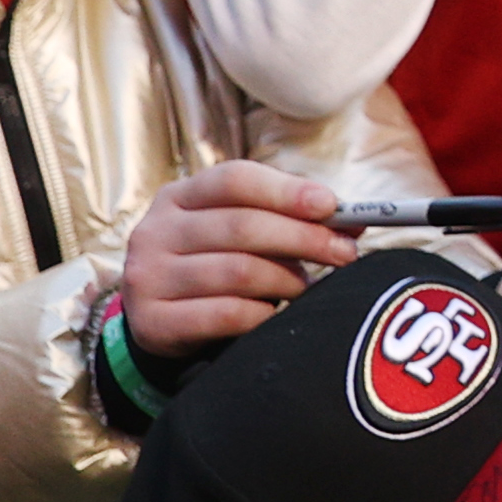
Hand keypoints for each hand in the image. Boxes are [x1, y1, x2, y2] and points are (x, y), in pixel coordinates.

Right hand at [117, 163, 360, 365]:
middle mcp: (157, 231)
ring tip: (307, 287)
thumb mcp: (235, 231)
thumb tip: (351, 222)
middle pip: (242, 225)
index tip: (331, 206)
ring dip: (287, 280)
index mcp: (178, 197)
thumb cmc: (210, 265)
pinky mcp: (155, 322)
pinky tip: (273, 313)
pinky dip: (261, 314)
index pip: (235, 179)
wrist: (154, 321)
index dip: (287, 190)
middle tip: (344, 253)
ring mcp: (150, 276)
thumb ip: (285, 219)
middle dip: (303, 238)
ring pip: (238, 271)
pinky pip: (225, 314)